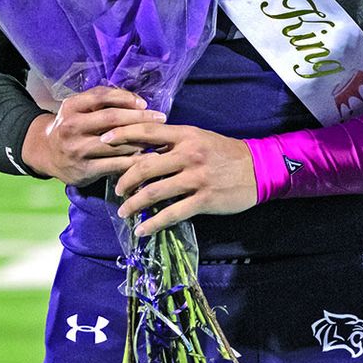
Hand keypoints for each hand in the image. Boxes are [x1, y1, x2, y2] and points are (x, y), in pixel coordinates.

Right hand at [23, 87, 163, 185]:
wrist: (46, 153)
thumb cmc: (73, 125)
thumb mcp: (79, 108)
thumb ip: (103, 100)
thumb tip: (138, 101)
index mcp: (71, 106)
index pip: (102, 96)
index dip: (126, 98)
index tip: (145, 104)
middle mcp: (71, 127)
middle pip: (112, 119)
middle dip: (140, 118)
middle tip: (161, 118)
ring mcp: (77, 150)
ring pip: (116, 143)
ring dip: (141, 140)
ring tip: (158, 137)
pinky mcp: (84, 170)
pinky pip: (115, 165)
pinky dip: (135, 161)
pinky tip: (150, 158)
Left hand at [106, 124, 257, 236]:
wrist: (259, 169)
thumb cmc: (226, 153)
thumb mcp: (200, 138)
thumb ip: (174, 142)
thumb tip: (143, 147)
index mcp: (186, 135)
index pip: (147, 132)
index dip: (123, 135)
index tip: (104, 140)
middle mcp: (189, 154)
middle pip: (144, 166)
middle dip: (124, 180)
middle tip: (116, 189)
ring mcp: (196, 178)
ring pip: (154, 192)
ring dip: (133, 204)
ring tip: (123, 212)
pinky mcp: (204, 199)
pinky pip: (172, 213)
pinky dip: (153, 223)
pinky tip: (142, 230)